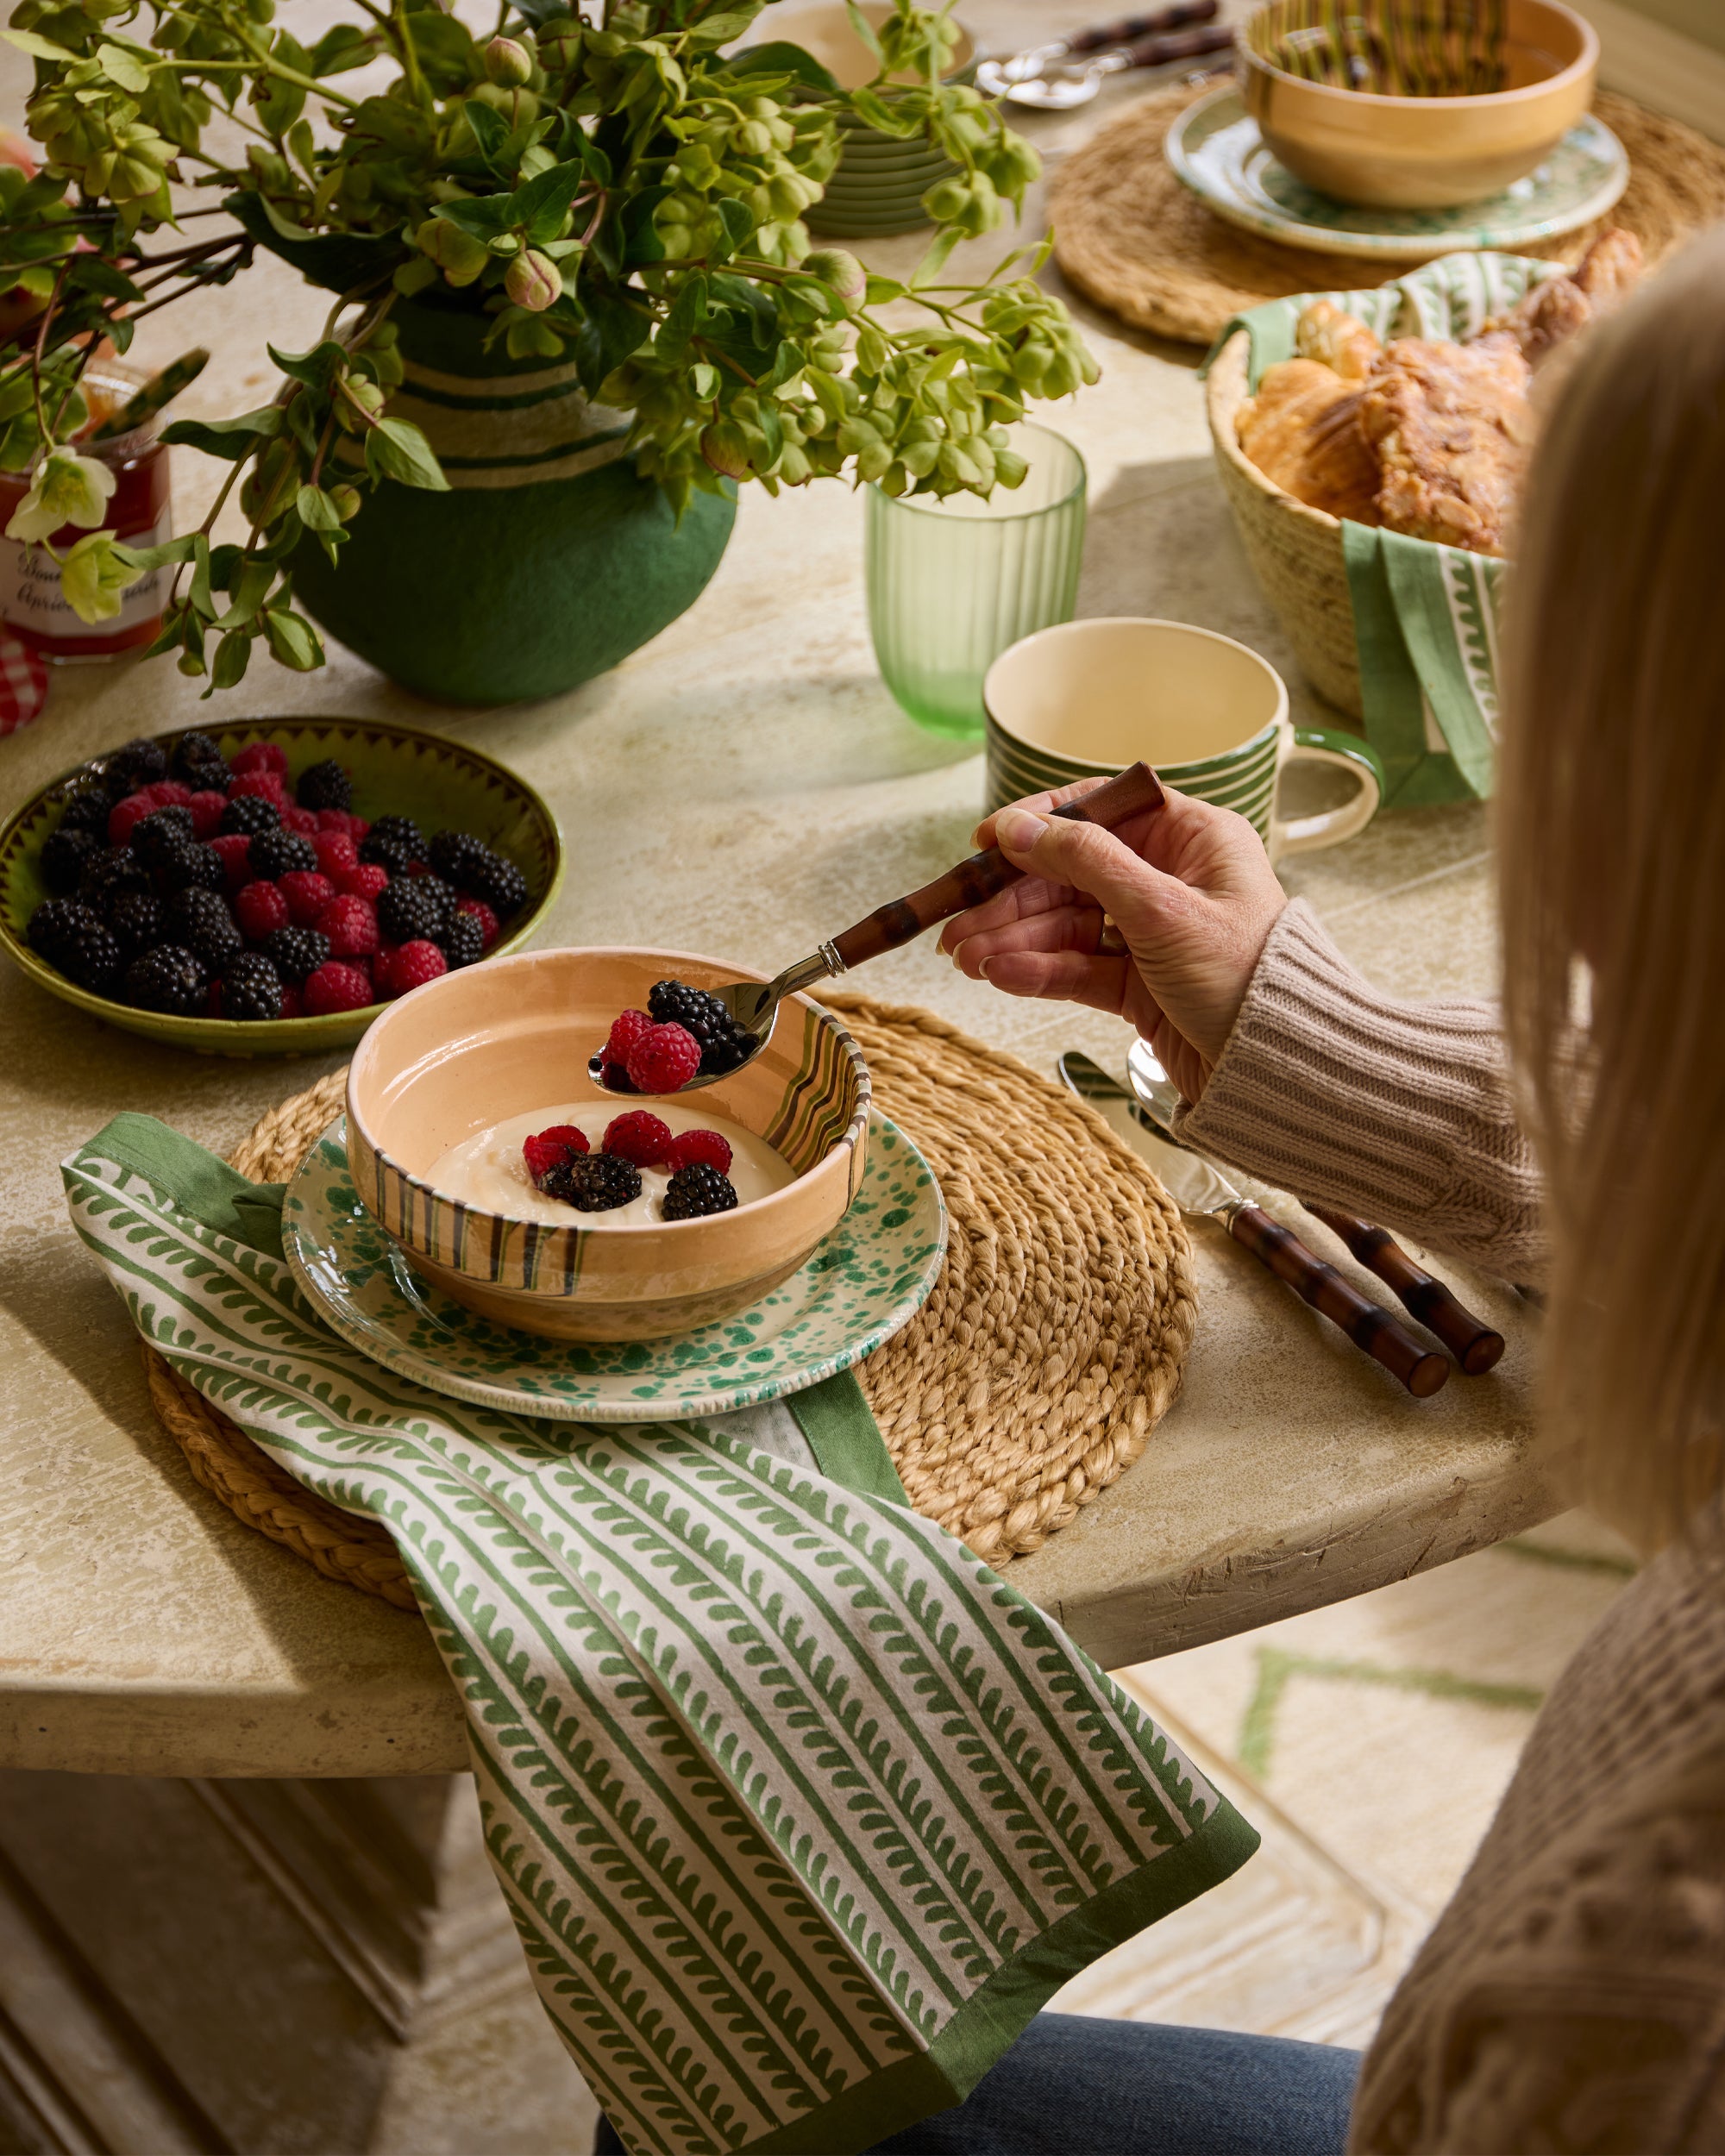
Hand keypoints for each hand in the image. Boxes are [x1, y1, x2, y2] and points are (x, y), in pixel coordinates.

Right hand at [939, 779, 1286, 1101]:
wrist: (1280, 1068)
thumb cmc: (1246, 978)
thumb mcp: (1163, 910)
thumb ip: (1087, 863)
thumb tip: (1019, 827)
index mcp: (1192, 839)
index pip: (1101, 812)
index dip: (1041, 824)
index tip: (987, 840)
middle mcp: (1170, 879)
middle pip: (1071, 875)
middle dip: (1011, 900)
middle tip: (956, 924)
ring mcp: (1151, 933)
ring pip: (1066, 925)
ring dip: (1014, 940)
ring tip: (966, 959)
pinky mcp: (1138, 983)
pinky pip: (1077, 967)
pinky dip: (1039, 971)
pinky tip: (1002, 975)